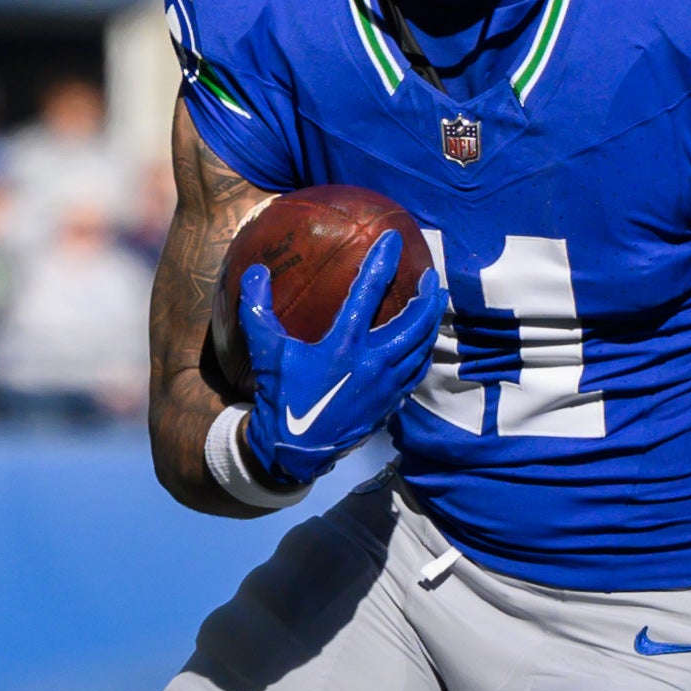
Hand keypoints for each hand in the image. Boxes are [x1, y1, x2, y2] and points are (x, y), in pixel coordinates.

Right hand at [237, 234, 445, 484]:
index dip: (382, 262)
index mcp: (343, 347)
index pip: (368, 293)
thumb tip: (255, 270)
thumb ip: (258, 309)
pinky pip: (415, 372)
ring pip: (421, 347)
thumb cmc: (280, 397)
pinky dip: (422, 352)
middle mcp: (372, 364)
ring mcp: (386, 386)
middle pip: (414, 323)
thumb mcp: (265, 352)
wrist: (294, 451)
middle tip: (432, 275)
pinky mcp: (390, 403)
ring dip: (430, 322)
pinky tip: (422, 343)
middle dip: (428, 296)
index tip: (394, 239)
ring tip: (435, 302)